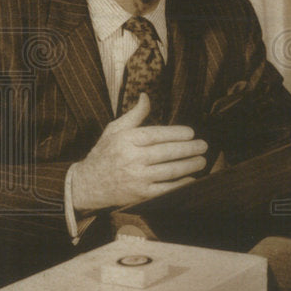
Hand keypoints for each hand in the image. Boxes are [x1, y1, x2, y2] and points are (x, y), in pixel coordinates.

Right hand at [70, 93, 207, 210]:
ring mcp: (137, 177)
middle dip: (189, 149)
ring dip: (189, 165)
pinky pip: (165, 189)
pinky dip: (180, 184)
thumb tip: (146, 95)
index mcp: (126, 140)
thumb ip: (134, 114)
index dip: (176, 133)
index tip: (191, 133)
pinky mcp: (140, 194)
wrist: (86, 184)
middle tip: (203, 145)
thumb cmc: (104, 153)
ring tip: (202, 160)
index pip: (156, 135)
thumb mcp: (114, 130)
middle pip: (167, 152)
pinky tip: (192, 179)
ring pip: (170, 170)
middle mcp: (132, 158)